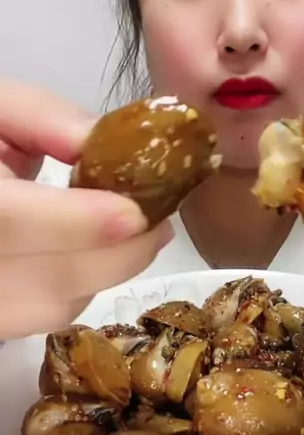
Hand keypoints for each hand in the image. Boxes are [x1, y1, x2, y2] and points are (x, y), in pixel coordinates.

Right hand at [0, 81, 171, 337]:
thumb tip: (99, 143)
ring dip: (101, 270)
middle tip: (158, 220)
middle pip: (45, 282)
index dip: (75, 223)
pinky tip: (77, 252)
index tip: (133, 213)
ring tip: (124, 232)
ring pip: (52, 307)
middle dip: (118, 255)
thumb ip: (39, 115)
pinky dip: (75, 286)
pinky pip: (42, 318)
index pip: (7, 222)